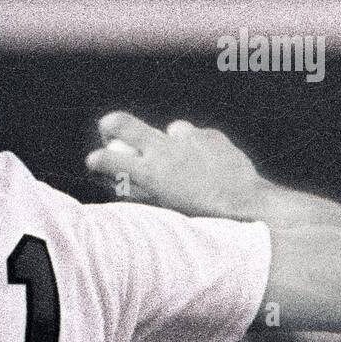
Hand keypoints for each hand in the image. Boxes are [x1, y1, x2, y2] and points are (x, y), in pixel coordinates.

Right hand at [84, 111, 268, 218]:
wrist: (245, 205)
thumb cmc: (202, 217)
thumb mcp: (165, 209)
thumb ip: (145, 194)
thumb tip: (128, 186)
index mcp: (149, 173)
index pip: (109, 158)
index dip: (98, 159)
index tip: (94, 160)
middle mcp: (164, 150)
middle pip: (125, 125)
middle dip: (112, 125)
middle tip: (107, 127)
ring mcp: (189, 139)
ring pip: (172, 130)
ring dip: (173, 142)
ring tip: (186, 162)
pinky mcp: (212, 136)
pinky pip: (199, 137)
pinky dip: (200, 148)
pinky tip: (210, 165)